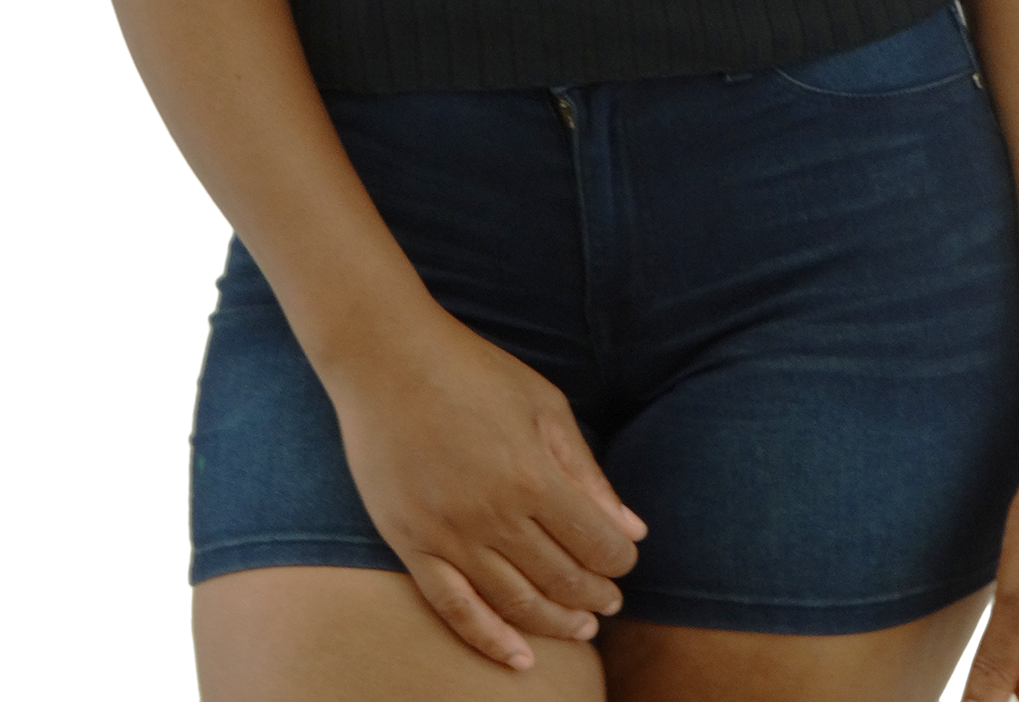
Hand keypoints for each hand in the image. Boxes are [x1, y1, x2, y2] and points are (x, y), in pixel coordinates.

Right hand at [325, 306, 647, 671]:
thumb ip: (587, 472)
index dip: (619, 560)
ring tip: (582, 627)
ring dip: (555, 622)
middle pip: (560, 579)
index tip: (625, 560)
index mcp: (532, 475)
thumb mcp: (544, 406)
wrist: (386, 359)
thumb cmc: (473, 371)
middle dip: (595, 595)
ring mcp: (448, 535)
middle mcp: (492, 515)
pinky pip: (454, 609)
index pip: (596, 543)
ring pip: (514, 603)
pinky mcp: (410, 544)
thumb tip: (632, 530)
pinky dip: (490, 640)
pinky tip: (519, 659)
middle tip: (611, 601)